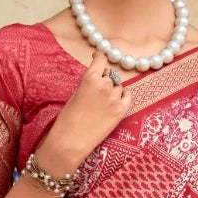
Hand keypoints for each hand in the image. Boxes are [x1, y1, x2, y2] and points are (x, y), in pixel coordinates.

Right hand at [39, 49, 131, 171]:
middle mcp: (105, 85)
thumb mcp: (76, 93)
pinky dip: (124, 96)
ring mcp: (115, 98)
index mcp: (90, 78)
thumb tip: (99, 78)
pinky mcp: (121, 111)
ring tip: (103, 102)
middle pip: (110, 75)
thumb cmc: (69, 118)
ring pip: (118, 86)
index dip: (99, 57)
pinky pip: (128, 96)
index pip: (101, 60)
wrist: (71, 140)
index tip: (97, 57)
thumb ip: (89, 83)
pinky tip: (116, 101)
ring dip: (113, 90)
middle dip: (105, 79)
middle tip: (97, 91)